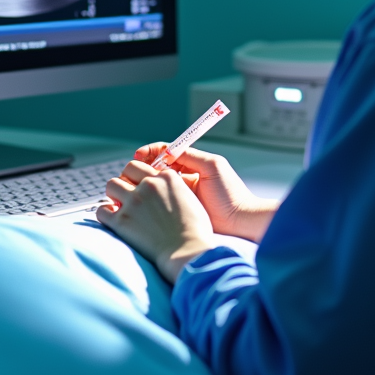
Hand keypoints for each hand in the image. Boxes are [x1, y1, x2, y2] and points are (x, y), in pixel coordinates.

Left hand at [94, 167, 217, 282]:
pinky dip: (105, 213)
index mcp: (167, 178)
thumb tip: (164, 191)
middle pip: (126, 170)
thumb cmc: (195, 231)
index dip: (139, 176)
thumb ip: (174, 189)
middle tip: (129, 194)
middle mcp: (149, 185)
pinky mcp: (122, 221)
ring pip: (111, 185)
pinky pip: (102, 210)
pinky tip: (112, 219)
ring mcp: (134, 202)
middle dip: (126, 180)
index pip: (143, 166)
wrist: (188, 251)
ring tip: (119, 205)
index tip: (140, 185)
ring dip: (114, 194)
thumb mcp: (191, 199)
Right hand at [131, 143, 278, 241]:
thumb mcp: (212, 167)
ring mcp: (180, 195)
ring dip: (144, 181)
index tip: (140, 154)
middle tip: (134, 170)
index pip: (167, 152)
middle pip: (157, 167)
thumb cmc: (231, 194)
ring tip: (136, 184)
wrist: (239, 222)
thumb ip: (191, 156)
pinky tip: (143, 198)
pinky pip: (160, 200)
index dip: (152, 151)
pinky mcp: (178, 211)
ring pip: (156, 183)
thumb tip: (168, 151)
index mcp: (193, 164)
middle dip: (143, 166)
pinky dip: (149, 197)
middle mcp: (185, 178)